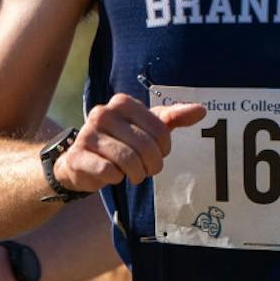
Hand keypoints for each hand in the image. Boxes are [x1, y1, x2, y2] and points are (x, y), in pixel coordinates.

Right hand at [55, 93, 203, 194]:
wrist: (82, 162)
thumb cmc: (120, 142)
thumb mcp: (147, 127)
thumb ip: (173, 118)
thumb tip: (201, 110)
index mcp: (122, 102)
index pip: (159, 129)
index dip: (164, 148)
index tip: (159, 153)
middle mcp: (103, 113)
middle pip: (144, 145)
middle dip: (152, 164)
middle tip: (148, 170)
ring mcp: (87, 134)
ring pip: (127, 160)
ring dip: (136, 173)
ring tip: (134, 174)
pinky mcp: (78, 156)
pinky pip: (108, 171)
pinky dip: (116, 178)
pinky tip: (113, 175)